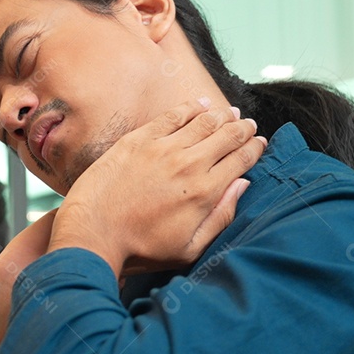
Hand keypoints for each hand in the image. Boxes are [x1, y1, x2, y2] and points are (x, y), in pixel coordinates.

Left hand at [48, 99, 265, 275]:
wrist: (92, 234)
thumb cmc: (140, 250)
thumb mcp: (189, 248)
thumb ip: (221, 216)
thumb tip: (242, 186)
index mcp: (205, 192)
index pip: (240, 160)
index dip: (255, 148)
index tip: (260, 142)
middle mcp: (189, 164)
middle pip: (226, 136)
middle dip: (242, 128)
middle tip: (248, 124)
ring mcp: (162, 148)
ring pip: (202, 122)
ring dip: (220, 114)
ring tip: (229, 112)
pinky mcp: (137, 140)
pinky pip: (170, 116)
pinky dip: (189, 108)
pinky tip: (198, 104)